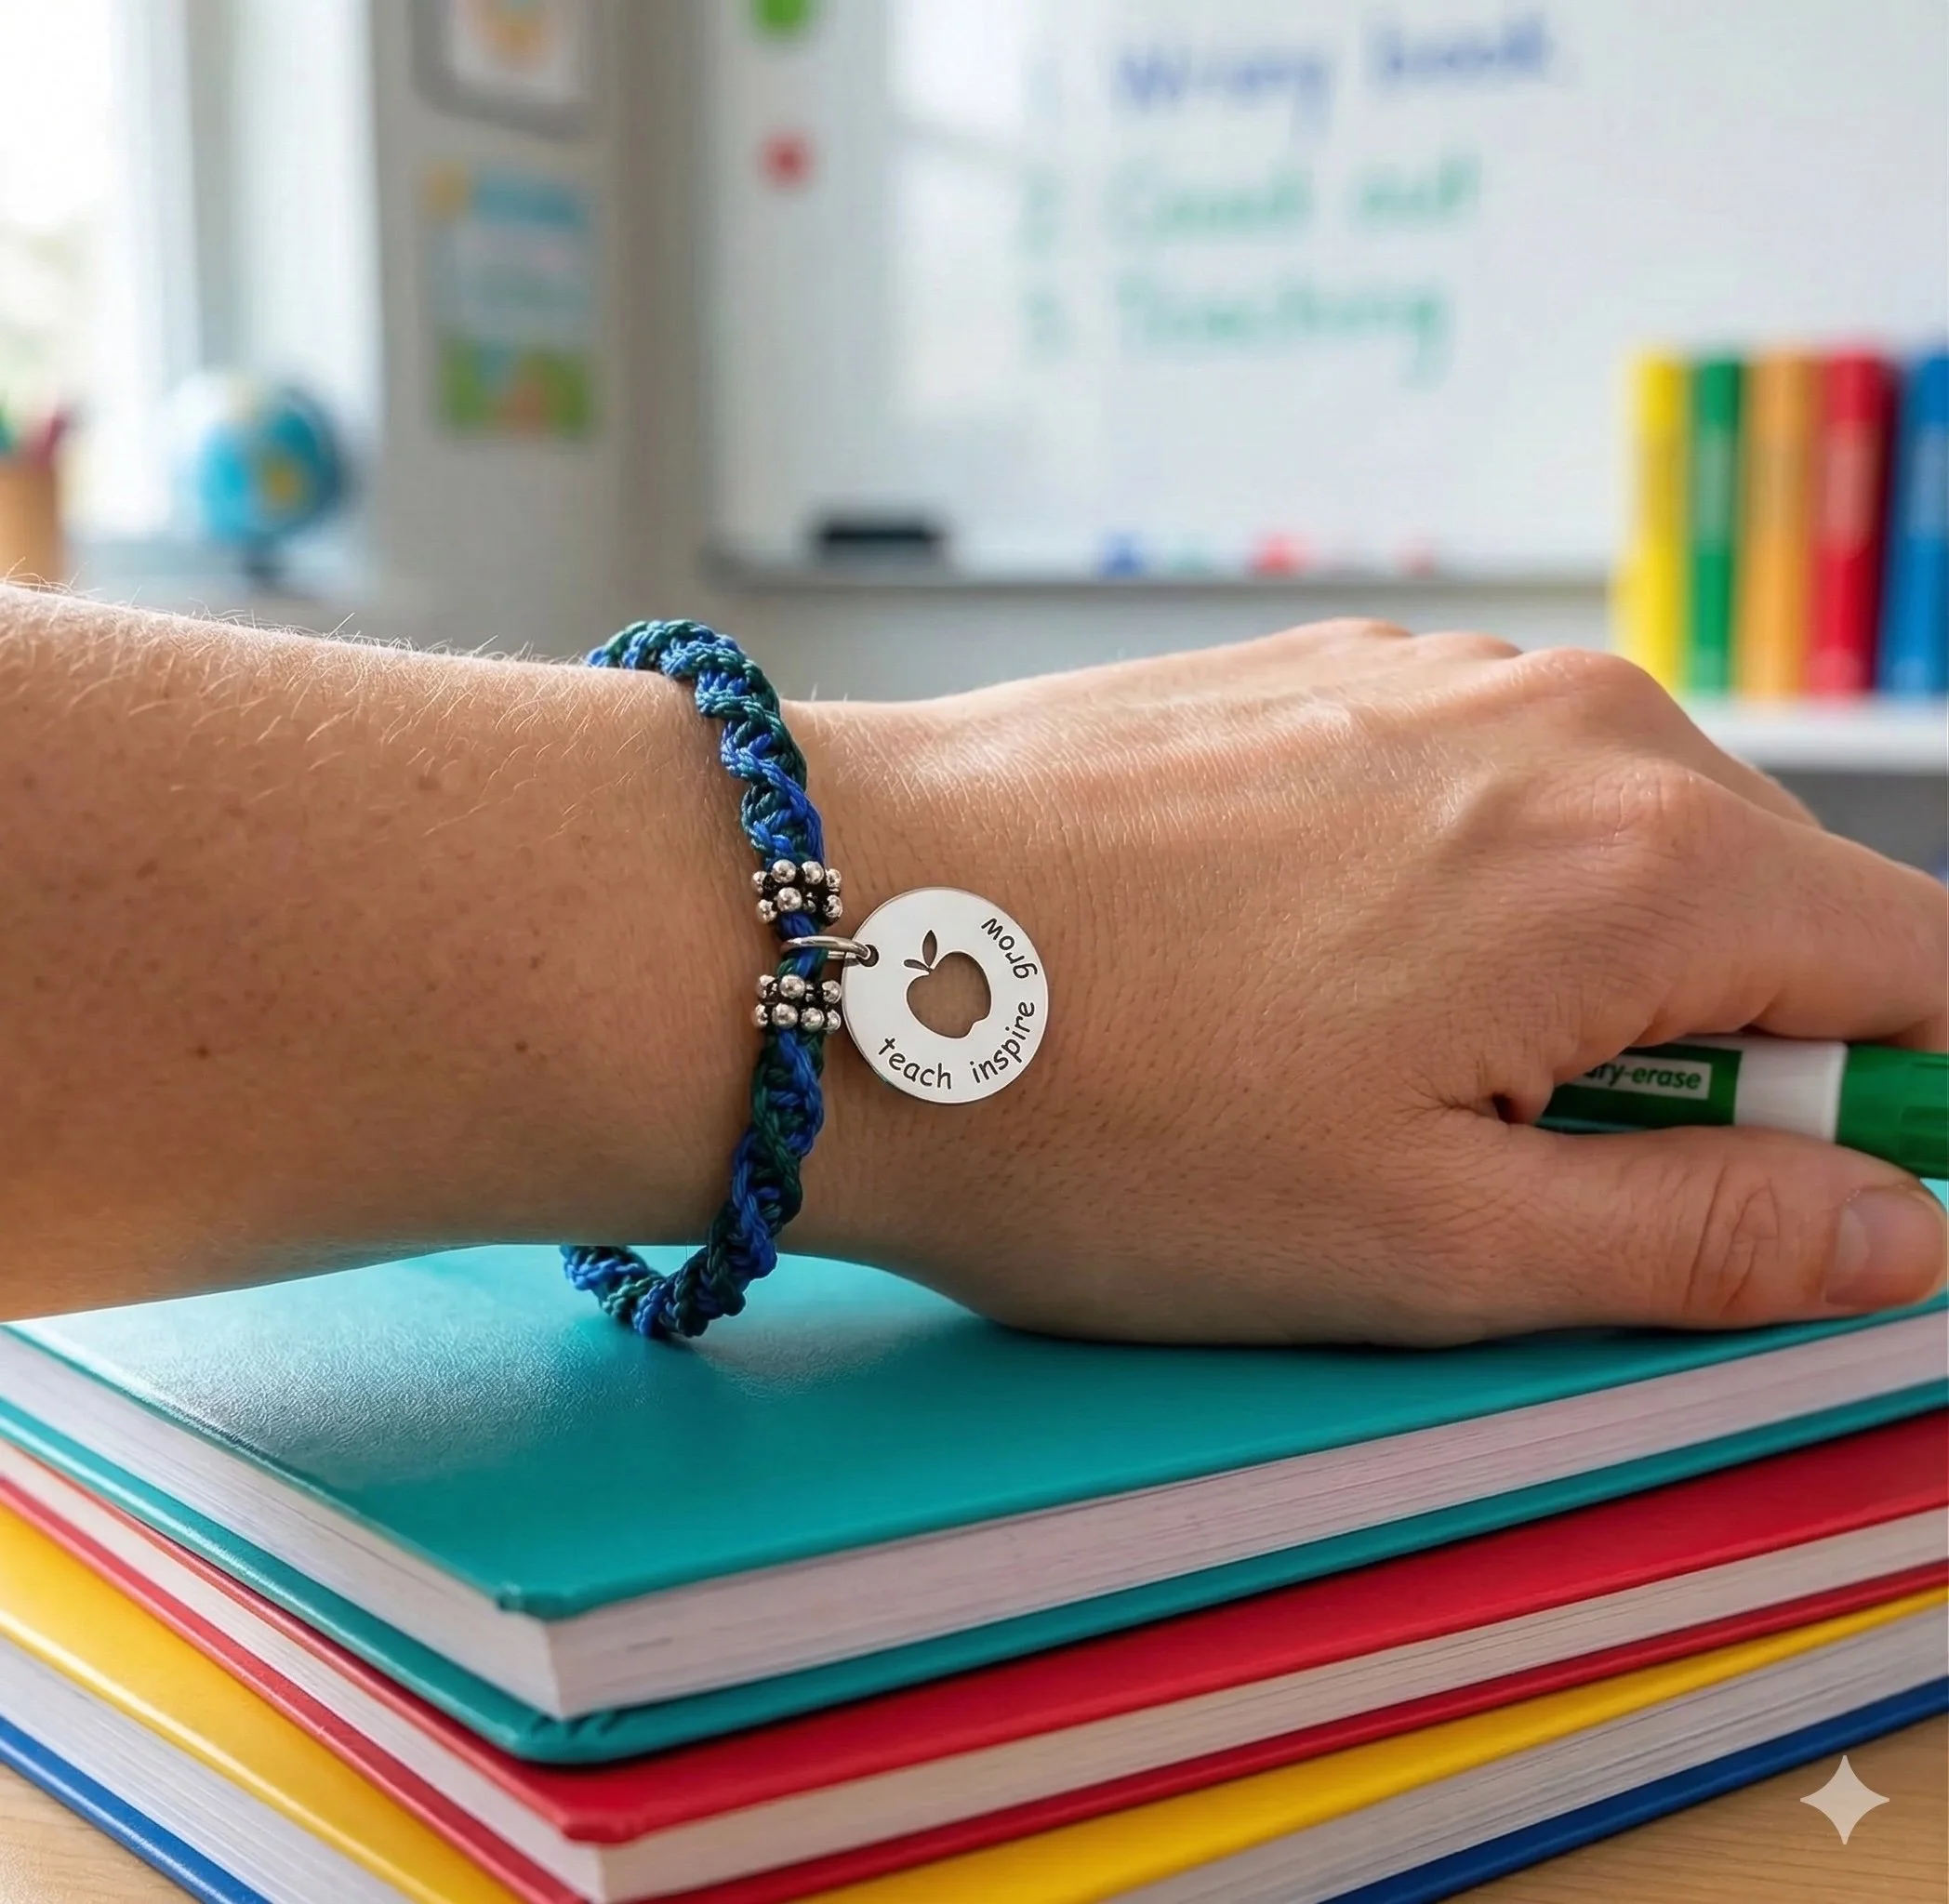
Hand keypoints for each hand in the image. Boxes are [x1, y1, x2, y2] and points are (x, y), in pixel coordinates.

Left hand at [796, 622, 1948, 1342]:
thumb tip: (1890, 1228)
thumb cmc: (1102, 1109)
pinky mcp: (1313, 681)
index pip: (1925, 979)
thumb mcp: (1429, 1247)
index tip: (1785, 1213)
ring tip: (1361, 1085)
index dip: (1897, 1120)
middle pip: (1771, 912)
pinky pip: (1471, 805)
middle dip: (1712, 1067)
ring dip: (1562, 993)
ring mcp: (1428, 680)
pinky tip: (1291, 983)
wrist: (818, 935)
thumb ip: (1703, 1235)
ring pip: (1609, 858)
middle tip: (1512, 1184)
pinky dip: (1450, 908)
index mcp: (1645, 859)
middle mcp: (1567, 723)